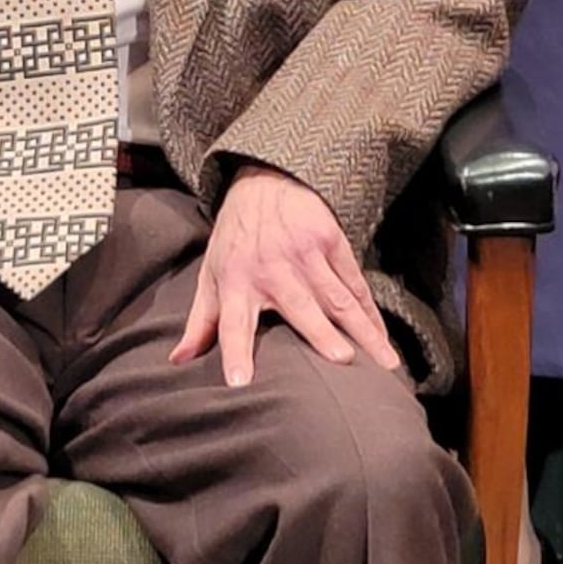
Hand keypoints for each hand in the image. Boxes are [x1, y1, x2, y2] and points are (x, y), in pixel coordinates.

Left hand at [169, 162, 401, 387]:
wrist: (264, 180)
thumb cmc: (234, 239)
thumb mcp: (210, 274)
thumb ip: (200, 322)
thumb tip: (177, 363)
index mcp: (236, 281)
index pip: (232, 323)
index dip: (235, 352)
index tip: (241, 383)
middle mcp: (272, 268)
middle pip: (299, 306)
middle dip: (321, 333)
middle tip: (342, 361)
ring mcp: (305, 252)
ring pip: (339, 297)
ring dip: (363, 329)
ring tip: (384, 364)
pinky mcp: (330, 238)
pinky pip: (355, 282)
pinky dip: (372, 311)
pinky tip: (384, 338)